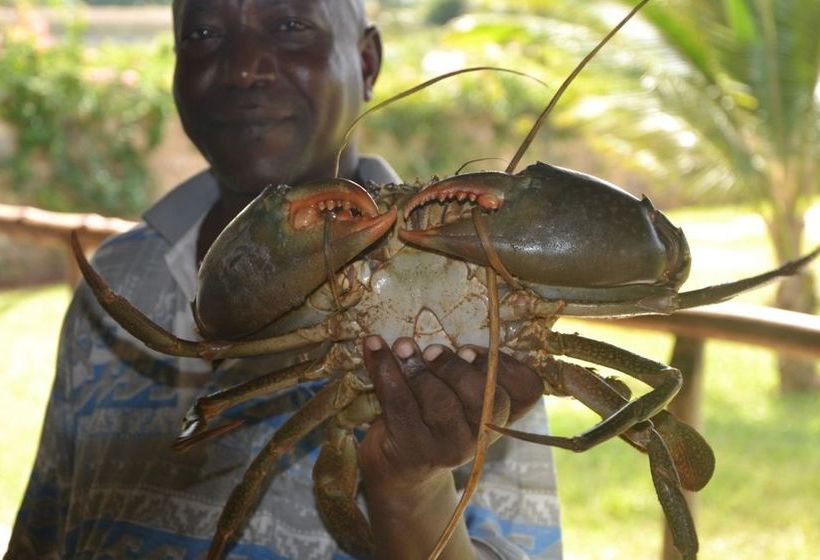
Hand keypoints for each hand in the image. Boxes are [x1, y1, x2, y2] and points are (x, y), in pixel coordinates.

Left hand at [358, 334, 542, 490]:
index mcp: (503, 412)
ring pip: (441, 403)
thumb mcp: (455, 388)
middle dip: (455, 368)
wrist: (400, 465)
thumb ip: (459, 361)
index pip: (528, 389)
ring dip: (416, 368)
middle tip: (430, 349)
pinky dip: (384, 372)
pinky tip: (374, 349)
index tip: (470, 347)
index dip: (506, 365)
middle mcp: (483, 434)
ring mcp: (450, 448)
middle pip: (485, 399)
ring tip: (401, 346)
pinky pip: (401, 406)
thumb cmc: (432, 413)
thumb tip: (440, 319)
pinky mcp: (414, 451)